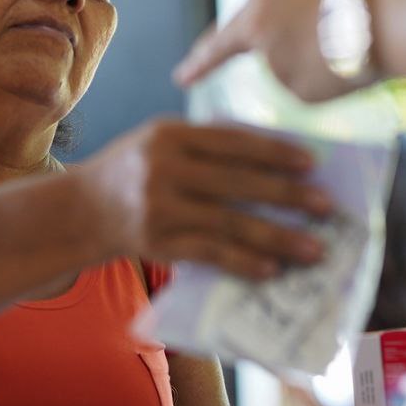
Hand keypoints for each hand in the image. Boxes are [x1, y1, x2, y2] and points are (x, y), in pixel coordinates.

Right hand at [81, 119, 332, 278]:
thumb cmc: (132, 171)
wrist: (79, 211)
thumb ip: (207, 143)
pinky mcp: (157, 243)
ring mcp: (159, 208)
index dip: (276, 152)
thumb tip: (276, 152)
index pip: (234, 142)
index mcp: (170, 135)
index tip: (313, 164)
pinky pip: (210, 254)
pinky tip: (272, 270)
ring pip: (230, 223)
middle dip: (288, 196)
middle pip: (238, 183)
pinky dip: (243, 263)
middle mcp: (163, 168)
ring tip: (313, 249)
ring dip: (278, 238)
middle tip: (326, 207)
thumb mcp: (159, 142)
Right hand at [173, 0, 379, 102]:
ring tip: (253, 56)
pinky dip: (289, 33)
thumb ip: (279, 74)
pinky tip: (295, 44)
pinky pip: (294, 14)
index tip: (180, 78)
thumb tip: (288, 59)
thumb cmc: (341, 61)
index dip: (197, 68)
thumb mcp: (296, 87)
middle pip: (238, 27)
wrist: (395, 20)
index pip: (215, 50)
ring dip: (260, 40)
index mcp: (253, 22)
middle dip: (222, 47)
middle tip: (204, 60)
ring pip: (268, 19)